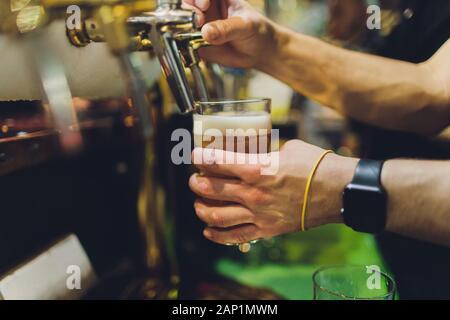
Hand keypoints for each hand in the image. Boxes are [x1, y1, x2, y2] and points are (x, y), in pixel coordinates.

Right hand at [182, 0, 279, 68]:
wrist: (261, 53)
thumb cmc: (258, 31)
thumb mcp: (246, 26)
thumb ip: (227, 28)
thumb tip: (206, 32)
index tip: (203, 5)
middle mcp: (207, 9)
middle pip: (186, 3)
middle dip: (187, 10)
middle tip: (198, 20)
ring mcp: (201, 26)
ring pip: (181, 23)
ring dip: (182, 27)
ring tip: (196, 33)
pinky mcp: (198, 43)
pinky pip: (185, 43)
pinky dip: (184, 45)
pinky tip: (191, 46)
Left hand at [189, 140, 357, 244]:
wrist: (339, 191)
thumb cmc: (316, 165)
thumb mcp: (288, 148)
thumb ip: (266, 153)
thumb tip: (256, 153)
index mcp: (257, 168)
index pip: (217, 162)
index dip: (200, 157)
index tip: (194, 155)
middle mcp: (253, 193)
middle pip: (211, 189)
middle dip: (197, 182)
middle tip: (195, 179)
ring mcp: (259, 214)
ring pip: (217, 215)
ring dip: (201, 208)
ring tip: (198, 203)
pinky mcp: (267, 230)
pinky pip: (235, 237)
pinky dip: (217, 235)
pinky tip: (208, 229)